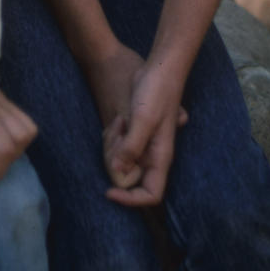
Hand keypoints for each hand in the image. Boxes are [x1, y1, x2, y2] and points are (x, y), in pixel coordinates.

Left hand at [102, 60, 187, 208]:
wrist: (160, 70)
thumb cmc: (156, 93)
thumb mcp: (142, 119)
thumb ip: (131, 147)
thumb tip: (117, 173)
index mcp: (160, 158)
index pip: (151, 195)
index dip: (131, 200)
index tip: (108, 191)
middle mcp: (154, 156)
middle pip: (130, 179)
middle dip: (116, 164)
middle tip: (115, 136)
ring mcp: (145, 146)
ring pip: (122, 163)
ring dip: (114, 147)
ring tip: (118, 123)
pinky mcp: (137, 135)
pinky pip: (120, 147)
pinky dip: (114, 138)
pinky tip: (118, 120)